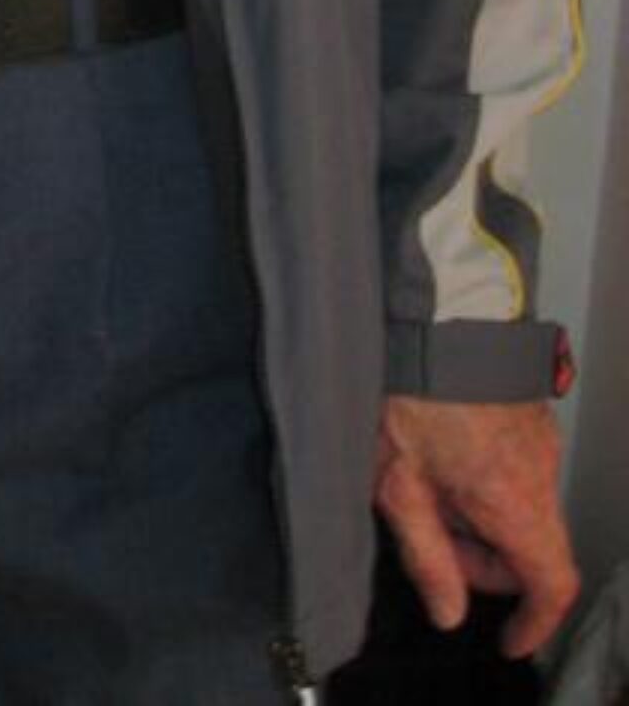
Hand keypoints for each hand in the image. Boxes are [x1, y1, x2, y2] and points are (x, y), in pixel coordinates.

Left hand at [372, 394, 578, 657]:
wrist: (432, 311)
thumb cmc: (410, 392)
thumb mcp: (398, 483)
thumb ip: (426, 555)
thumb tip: (448, 612)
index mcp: (515, 502)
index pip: (551, 584)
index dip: (535, 623)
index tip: (508, 638)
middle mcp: (541, 472)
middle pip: (532, 547)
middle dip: (485, 559)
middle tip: (431, 534)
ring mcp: (541, 437)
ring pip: (522, 505)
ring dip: (481, 514)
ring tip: (423, 477)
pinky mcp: (529, 411)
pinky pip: (518, 468)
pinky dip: (486, 479)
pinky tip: (439, 450)